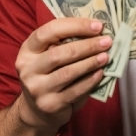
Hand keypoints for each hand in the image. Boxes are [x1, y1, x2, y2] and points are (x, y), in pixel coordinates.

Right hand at [15, 18, 111, 132]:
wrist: (38, 109)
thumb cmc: (50, 74)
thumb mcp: (49, 55)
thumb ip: (65, 42)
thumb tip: (97, 30)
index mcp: (28, 49)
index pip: (49, 31)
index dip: (75, 26)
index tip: (97, 26)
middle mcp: (28, 68)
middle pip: (59, 53)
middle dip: (87, 46)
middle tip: (106, 41)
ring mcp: (37, 88)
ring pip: (68, 72)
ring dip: (90, 62)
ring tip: (106, 56)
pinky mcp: (49, 104)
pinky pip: (74, 91)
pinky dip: (90, 81)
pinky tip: (100, 73)